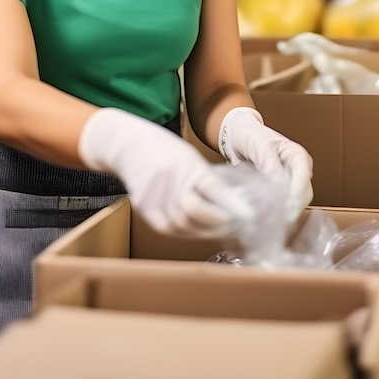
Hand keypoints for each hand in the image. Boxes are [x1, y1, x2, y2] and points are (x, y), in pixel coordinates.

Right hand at [80, 108, 253, 237]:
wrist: (129, 146)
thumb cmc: (165, 149)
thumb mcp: (190, 157)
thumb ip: (207, 180)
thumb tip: (232, 203)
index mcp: (187, 166)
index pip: (214, 190)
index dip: (233, 206)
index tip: (248, 215)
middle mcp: (171, 182)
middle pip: (198, 213)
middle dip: (220, 223)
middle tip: (236, 225)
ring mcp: (155, 198)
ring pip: (184, 225)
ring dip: (206, 231)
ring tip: (221, 229)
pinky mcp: (145, 210)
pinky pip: (170, 229)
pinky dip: (187, 232)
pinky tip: (199, 230)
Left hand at [218, 107, 313, 221]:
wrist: (238, 138)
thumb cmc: (251, 136)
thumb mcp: (260, 146)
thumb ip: (270, 164)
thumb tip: (278, 184)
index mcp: (298, 156)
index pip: (303, 177)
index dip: (297, 193)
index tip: (288, 207)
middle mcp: (298, 171)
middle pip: (303, 193)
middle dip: (292, 207)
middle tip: (277, 220)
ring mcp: (290, 183)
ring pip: (295, 203)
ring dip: (285, 212)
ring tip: (270, 221)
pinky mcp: (279, 193)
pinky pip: (282, 205)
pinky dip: (276, 212)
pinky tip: (265, 219)